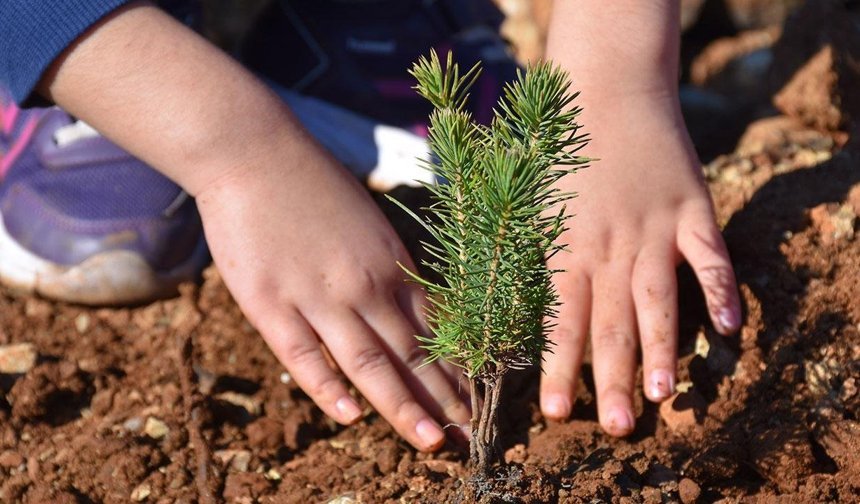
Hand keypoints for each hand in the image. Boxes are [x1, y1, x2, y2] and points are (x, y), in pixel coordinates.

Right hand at [195, 139, 469, 450]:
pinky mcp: (272, 303)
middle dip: (445, 400)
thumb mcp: (368, 222)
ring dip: (404, 406)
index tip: (479, 401)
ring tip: (433, 442)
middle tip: (472, 439)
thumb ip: (387, 266)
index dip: (457, 369)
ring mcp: (318, 296)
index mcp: (390, 263)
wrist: (253, 152)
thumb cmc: (313, 183)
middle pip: (411, 353)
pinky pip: (304, 355)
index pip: (434, 329)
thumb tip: (409, 306)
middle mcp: (364, 285)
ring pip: (370, 363)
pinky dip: (328, 388)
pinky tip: (351, 416)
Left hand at [539, 91, 740, 435]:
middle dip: (611, 379)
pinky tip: (730, 327)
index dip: (557, 368)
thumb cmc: (556, 151)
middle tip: (616, 427)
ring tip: (666, 396)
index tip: (556, 412)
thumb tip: (515, 312)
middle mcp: (609, 247)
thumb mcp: (531, 203)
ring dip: (664, 349)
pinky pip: (710, 256)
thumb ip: (530, 257)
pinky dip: (722, 289)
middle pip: (610, 323)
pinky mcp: (692, 210)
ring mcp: (654, 229)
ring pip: (658, 300)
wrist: (604, 90)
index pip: (559, 320)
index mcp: (565, 248)